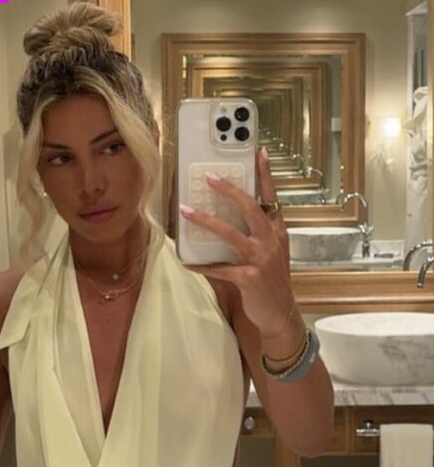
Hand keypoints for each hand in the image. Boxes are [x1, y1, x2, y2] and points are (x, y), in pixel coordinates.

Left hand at [180, 148, 295, 339]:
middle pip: (250, 208)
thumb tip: (226, 222)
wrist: (280, 314)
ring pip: (231, 233)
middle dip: (229, 190)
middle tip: (210, 177)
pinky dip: (203, 266)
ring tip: (187, 211)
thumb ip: (256, 237)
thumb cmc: (272, 284)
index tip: (259, 152)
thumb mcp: (271, 256)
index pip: (272, 198)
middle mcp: (271, 242)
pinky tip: (188, 263)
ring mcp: (261, 259)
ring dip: (207, 221)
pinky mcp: (249, 278)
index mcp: (277, 233)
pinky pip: (220, 268)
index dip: (266, 175)